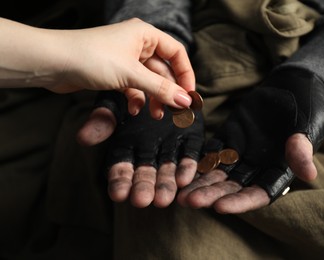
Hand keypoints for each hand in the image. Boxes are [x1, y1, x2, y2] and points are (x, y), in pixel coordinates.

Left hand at [0, 18, 193, 112]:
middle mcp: (137, 45)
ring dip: (153, 98)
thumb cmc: (91, 58)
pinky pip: (133, 86)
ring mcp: (125, 59)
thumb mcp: (131, 74)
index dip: (185, 74)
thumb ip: (160, 88)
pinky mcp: (114, 72)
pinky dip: (136, 98)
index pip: (176, 53)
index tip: (189, 95)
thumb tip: (185, 101)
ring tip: (155, 115)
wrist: (52, 62)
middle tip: (174, 111)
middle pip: (163, 69)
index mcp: (145, 35)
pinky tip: (134, 109)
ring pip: (148, 80)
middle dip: (168, 91)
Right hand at [78, 91, 203, 207]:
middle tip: (142, 200)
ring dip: (166, 183)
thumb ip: (103, 118)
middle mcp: (149, 149)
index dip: (120, 181)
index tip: (118, 194)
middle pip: (146, 172)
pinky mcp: (190, 138)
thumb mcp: (114, 100)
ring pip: (167, 168)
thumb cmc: (131, 88)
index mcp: (128, 145)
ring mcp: (170, 145)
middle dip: (144, 187)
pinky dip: (187, 166)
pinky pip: (189, 154)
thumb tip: (83, 139)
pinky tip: (185, 178)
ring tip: (164, 199)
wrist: (160, 73)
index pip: (122, 168)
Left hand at [177, 68, 323, 212]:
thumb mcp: (307, 127)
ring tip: (180, 193)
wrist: (294, 85)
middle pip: (232, 187)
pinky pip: (212, 152)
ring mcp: (241, 153)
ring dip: (200, 182)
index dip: (240, 202)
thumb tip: (309, 175)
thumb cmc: (308, 107)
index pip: (259, 193)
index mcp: (278, 171)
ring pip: (218, 173)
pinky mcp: (229, 138)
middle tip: (189, 201)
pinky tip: (181, 168)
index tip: (220, 207)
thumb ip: (301, 149)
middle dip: (212, 194)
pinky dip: (199, 160)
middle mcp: (258, 167)